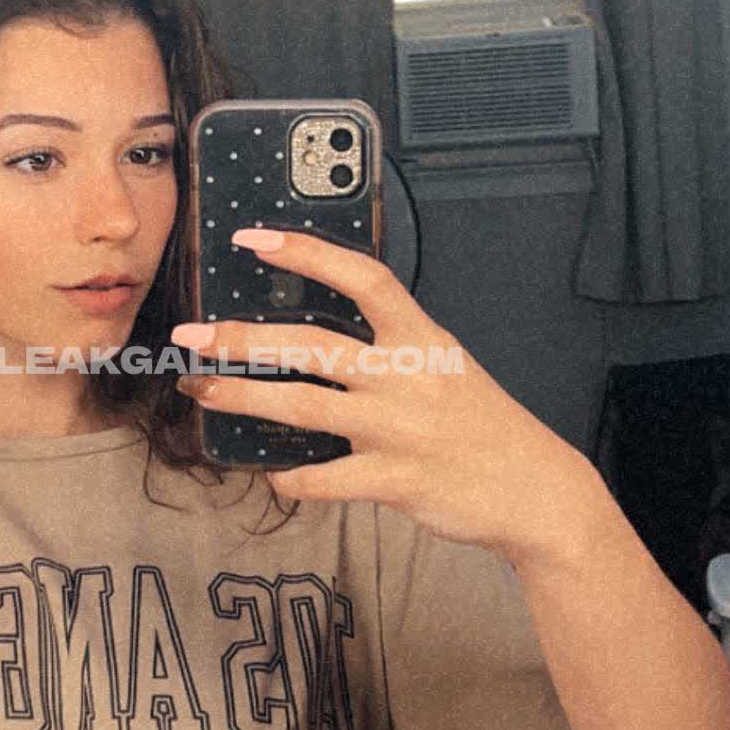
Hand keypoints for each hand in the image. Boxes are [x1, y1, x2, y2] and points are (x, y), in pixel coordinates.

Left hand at [171, 227, 593, 568]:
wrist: (536, 491)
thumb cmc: (484, 427)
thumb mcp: (447, 369)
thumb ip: (392, 349)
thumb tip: (322, 337)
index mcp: (424, 340)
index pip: (364, 278)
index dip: (307, 254)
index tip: (253, 239)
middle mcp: (409, 379)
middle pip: (313, 346)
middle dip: (244, 339)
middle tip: (192, 334)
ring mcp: (401, 431)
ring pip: (305, 408)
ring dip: (244, 400)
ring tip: (202, 392)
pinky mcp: (397, 482)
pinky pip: (326, 480)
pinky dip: (292, 480)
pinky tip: (272, 476)